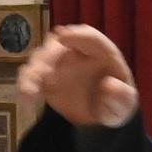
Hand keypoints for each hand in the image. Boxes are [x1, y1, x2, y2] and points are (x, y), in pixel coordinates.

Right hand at [17, 25, 139, 128]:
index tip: (61, 36)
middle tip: (42, 72)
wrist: (100, 114)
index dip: (77, 36)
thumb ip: (121, 95)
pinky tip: (25, 99)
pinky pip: (30, 77)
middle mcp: (76, 52)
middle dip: (48, 56)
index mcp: (102, 52)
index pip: (91, 38)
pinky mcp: (44, 78)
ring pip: (40, 60)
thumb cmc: (116, 101)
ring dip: (32, 73)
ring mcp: (57, 63)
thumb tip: (108, 85)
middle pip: (58, 46)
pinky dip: (25, 85)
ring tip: (29, 92)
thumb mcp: (125, 102)